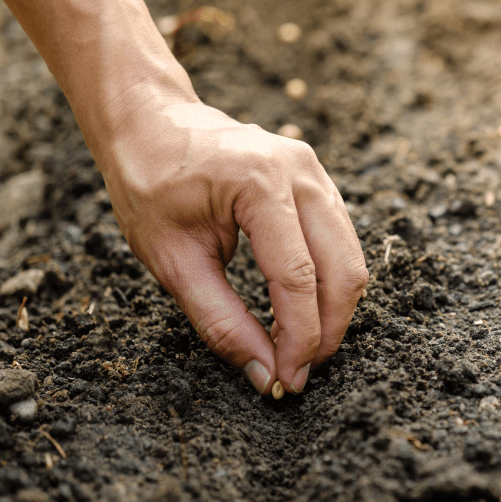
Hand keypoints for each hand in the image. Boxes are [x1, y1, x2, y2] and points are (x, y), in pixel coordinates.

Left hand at [98, 100, 367, 394]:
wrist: (152, 121)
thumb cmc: (149, 182)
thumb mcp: (170, 260)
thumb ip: (220, 321)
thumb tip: (265, 374)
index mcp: (258, 183)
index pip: (297, 276)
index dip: (299, 337)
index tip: (289, 380)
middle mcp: (299, 172)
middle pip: (342, 270)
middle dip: (328, 330)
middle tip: (300, 372)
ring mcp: (315, 172)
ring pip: (351, 258)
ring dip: (334, 311)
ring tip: (302, 348)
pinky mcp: (319, 181)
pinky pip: (341, 242)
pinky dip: (329, 284)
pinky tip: (303, 311)